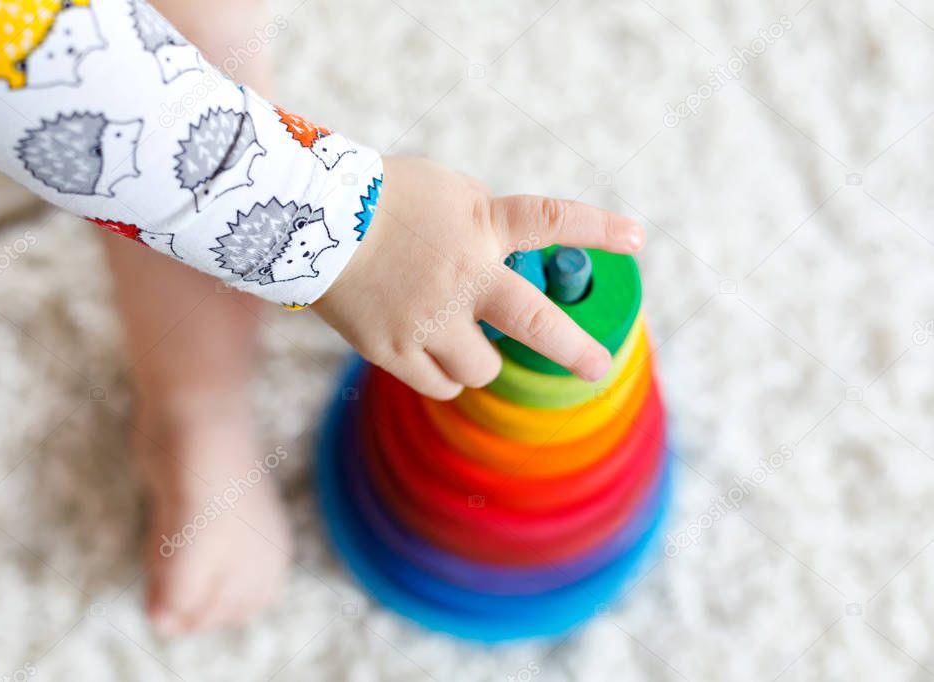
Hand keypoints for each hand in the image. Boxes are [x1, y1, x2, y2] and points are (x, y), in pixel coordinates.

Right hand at [313, 156, 645, 399]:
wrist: (310, 221)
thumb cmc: (382, 198)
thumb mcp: (449, 192)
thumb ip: (487, 220)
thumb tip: (513, 255)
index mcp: (481, 226)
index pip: (551, 222)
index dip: (597, 230)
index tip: (637, 238)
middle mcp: (464, 277)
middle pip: (535, 324)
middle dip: (574, 350)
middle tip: (594, 367)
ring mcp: (429, 320)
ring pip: (481, 369)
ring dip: (479, 358)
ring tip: (460, 339)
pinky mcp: (393, 351)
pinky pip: (440, 385)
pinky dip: (444, 375)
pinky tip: (431, 353)